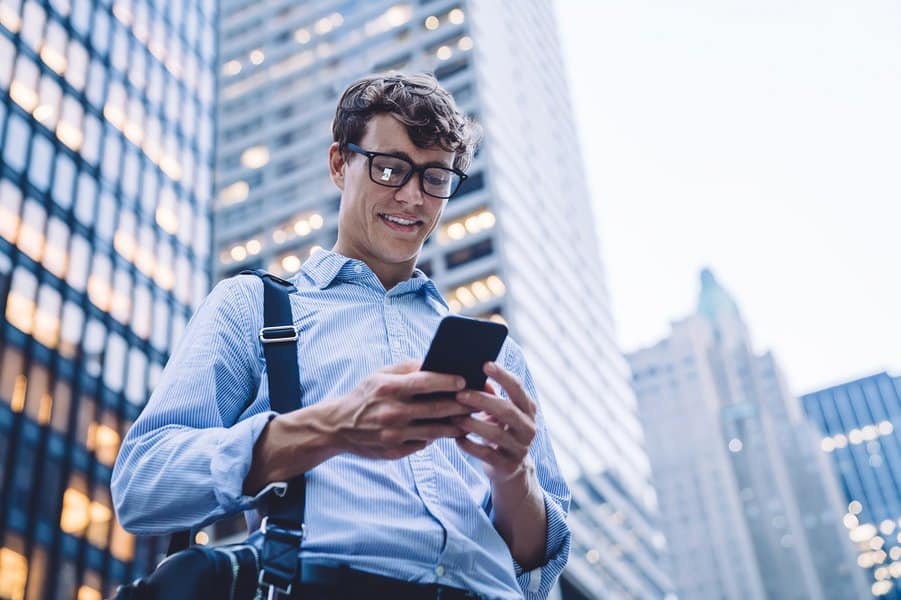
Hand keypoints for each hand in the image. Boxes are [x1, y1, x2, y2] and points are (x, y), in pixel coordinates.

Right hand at [321, 360, 471, 459]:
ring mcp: (393, 435)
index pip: (426, 382)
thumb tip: (437, 364)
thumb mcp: (380, 375)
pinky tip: (450, 432)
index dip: (448, 381)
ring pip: (435, 431)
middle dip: (461, 405)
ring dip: (456, 425)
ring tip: (469, 419)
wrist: (337, 426)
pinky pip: (423, 444)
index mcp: (388, 388)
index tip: (465, 380)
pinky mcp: (394, 452)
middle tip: (477, 401)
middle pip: (436, 409)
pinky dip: (438, 438)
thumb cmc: (365, 395)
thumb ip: (408, 368)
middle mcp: (392, 412)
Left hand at [453, 361, 537, 484]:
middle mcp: (528, 428)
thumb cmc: (500, 431)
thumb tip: (471, 375)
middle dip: (482, 401)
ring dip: (472, 424)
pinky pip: (486, 454)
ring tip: (454, 417)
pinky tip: (456, 438)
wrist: (510, 468)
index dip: (502, 375)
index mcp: (528, 409)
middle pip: (507, 410)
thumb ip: (491, 396)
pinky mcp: (507, 466)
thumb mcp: (500, 413)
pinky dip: (469, 445)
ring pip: (496, 434)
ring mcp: (520, 448)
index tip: (484, 364)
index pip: (518, 388)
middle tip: (460, 394)